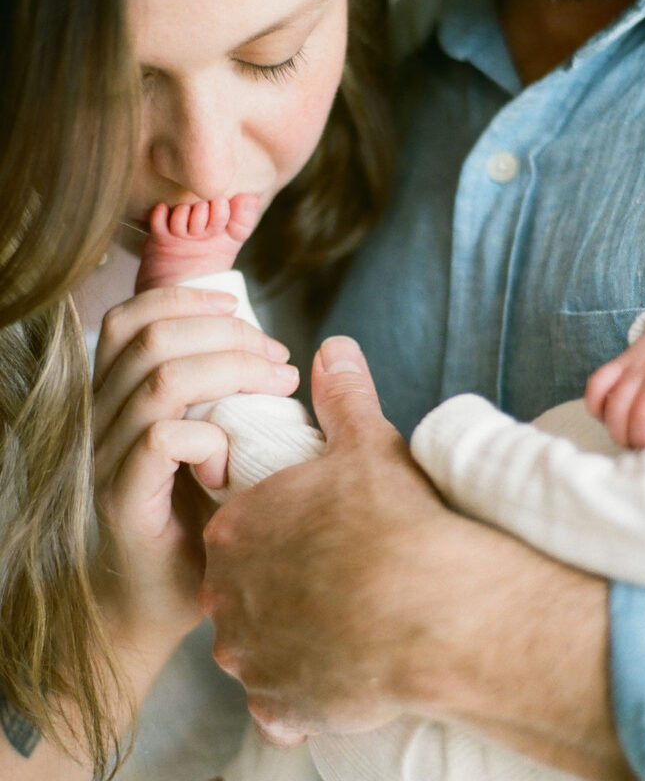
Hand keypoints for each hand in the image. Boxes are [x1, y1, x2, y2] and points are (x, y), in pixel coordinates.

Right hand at [92, 285, 298, 648]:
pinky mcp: (124, 500)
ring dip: (233, 371)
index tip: (240, 308)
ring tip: (279, 387)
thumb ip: (227, 398)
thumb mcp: (216, 443)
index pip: (130, 319)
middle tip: (279, 361)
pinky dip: (210, 435)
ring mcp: (109, 458)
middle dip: (228, 334)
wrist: (154, 604)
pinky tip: (232, 461)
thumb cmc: (198, 518)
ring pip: (161, 381)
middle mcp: (104, 418)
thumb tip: (281, 356)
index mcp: (119, 395)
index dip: (185, 299)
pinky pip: (161, 440)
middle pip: (151, 338)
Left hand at [200, 335, 452, 742]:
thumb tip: (334, 348)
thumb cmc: (397, 521)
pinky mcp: (281, 706)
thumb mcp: (370, 445)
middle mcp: (229, 595)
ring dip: (287, 636)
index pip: (238, 528)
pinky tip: (338, 668)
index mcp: (239, 529)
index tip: (309, 532)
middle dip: (275, 583)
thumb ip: (344, 396)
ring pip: (256, 644)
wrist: (436, 610)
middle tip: (326, 576)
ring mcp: (251, 656)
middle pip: (241, 587)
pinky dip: (301, 691)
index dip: (275, 529)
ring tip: (339, 621)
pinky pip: (279, 703)